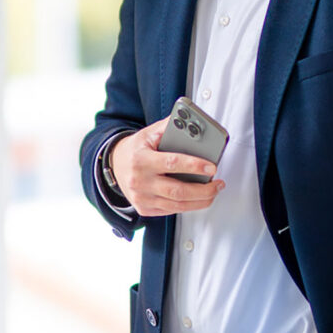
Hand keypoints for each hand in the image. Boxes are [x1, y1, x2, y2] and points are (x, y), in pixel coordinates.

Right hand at [110, 118, 224, 216]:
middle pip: (177, 190)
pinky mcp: (144, 209)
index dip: (194, 166)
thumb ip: (169, 127)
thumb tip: (191, 121)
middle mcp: (140, 181)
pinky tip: (198, 199)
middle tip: (218, 184)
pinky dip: (188, 206)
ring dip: (200, 201)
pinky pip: (171, 211)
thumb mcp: (149, 133)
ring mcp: (141, 197)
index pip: (172, 163)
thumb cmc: (136, 149)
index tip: (211, 167)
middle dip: (203, 190)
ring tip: (213, 192)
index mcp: (141, 159)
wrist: (114, 165)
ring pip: (177, 205)